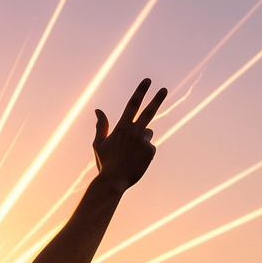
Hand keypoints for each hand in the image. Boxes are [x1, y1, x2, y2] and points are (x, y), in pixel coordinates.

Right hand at [93, 78, 166, 192]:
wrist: (113, 181)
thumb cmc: (105, 163)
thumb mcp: (99, 144)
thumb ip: (101, 126)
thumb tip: (98, 110)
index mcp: (122, 128)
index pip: (133, 105)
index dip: (140, 91)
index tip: (147, 81)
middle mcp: (134, 132)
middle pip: (149, 112)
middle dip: (157, 99)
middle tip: (164, 89)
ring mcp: (143, 142)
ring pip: (148, 134)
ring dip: (142, 140)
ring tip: (131, 154)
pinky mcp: (150, 151)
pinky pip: (150, 148)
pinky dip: (145, 153)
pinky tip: (136, 162)